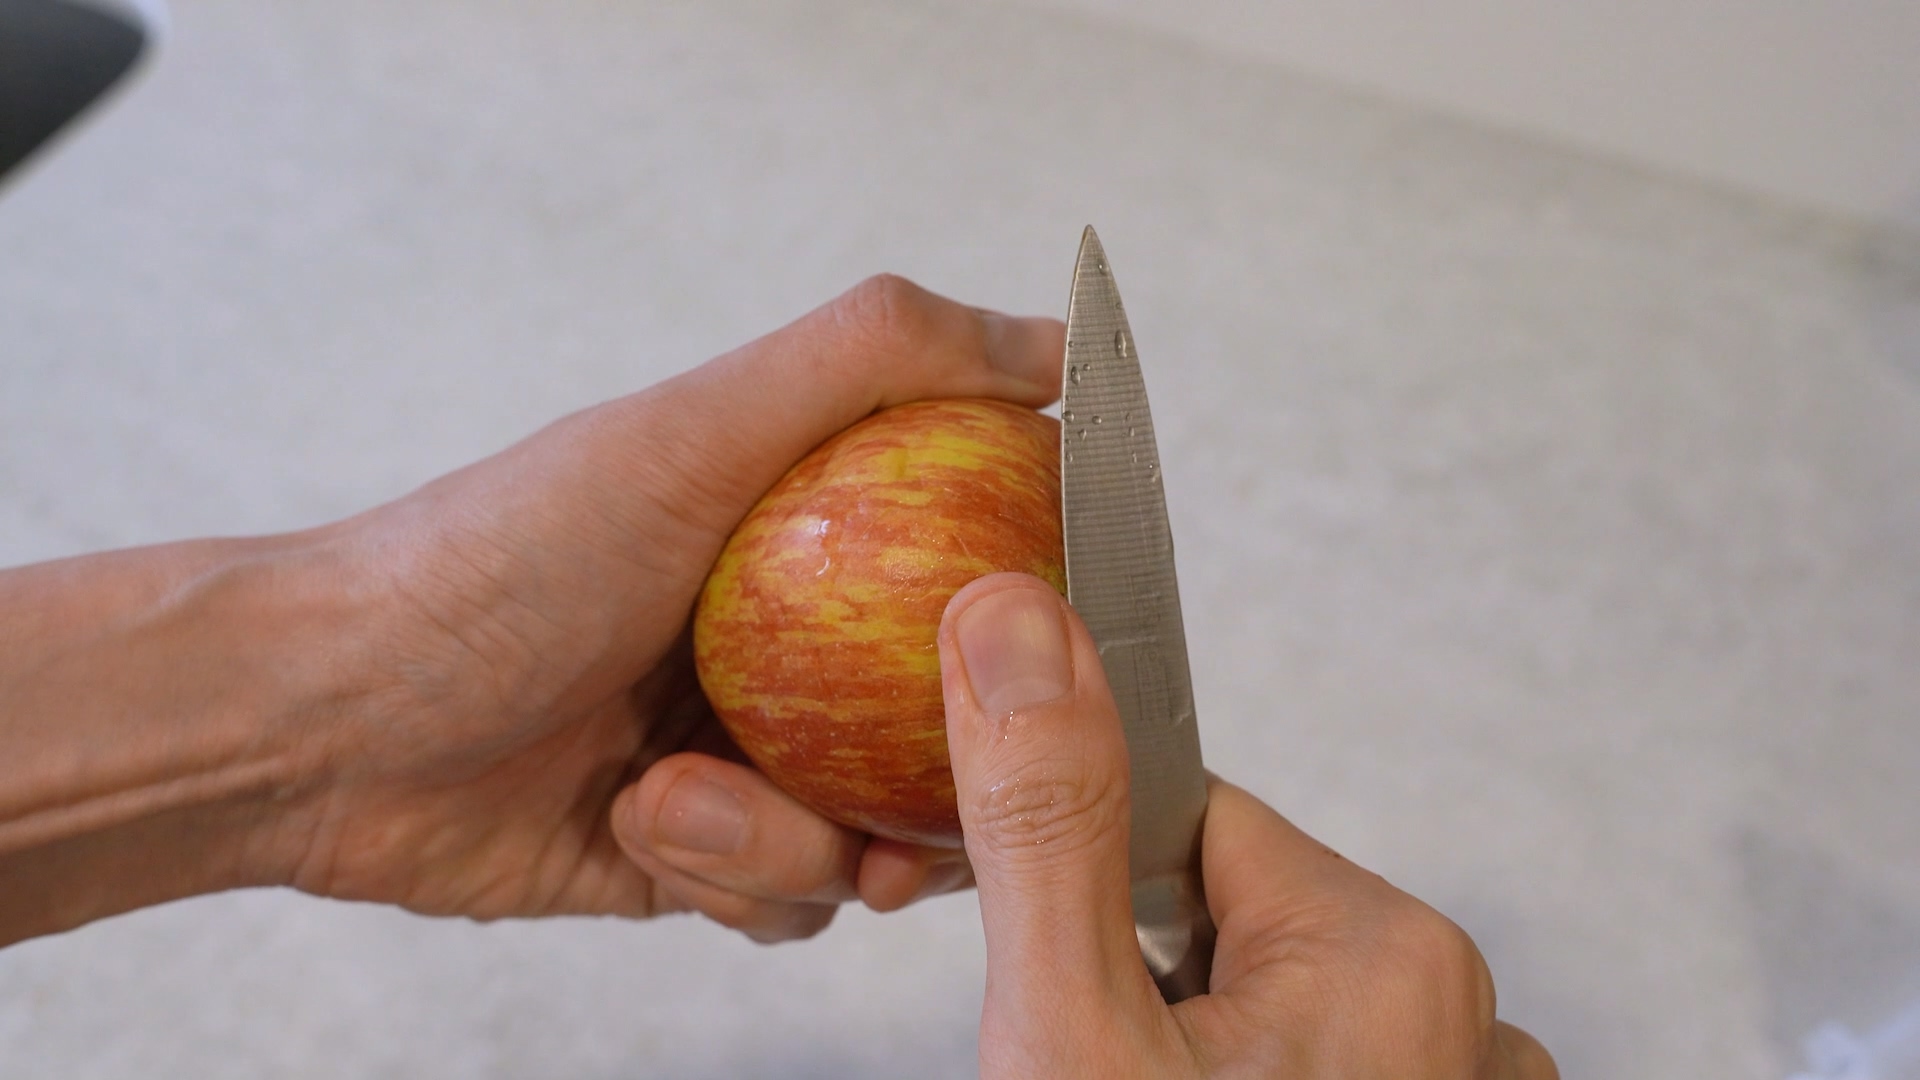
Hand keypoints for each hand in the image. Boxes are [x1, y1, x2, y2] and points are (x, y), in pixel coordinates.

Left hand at [283, 277, 1057, 937]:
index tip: (1043, 668)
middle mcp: (789, 644)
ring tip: (685, 797)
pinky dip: (737, 879)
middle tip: (922, 806)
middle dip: (946, 784)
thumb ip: (869, 360)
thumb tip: (1046, 339)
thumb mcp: (688, 433)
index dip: (1027, 625)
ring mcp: (746, 756)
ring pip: (873, 833)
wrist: (318, 729)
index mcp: (806, 533)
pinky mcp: (697, 859)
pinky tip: (649, 828)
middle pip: (946, 730)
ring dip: (795, 838)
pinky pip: (788, 901)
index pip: (973, 575)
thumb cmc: (492, 562)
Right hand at [938, 573, 1558, 1077]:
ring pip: (1256, 996)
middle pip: (1225, 910)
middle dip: (1130, 970)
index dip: (1089, 874)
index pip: (1193, 818)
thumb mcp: (1078, 1032)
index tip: (1047, 954)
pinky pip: (1306, 1058)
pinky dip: (1227, 1073)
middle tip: (1082, 1057)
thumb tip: (1016, 624)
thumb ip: (1049, 828)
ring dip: (1175, 1035)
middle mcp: (1454, 1008)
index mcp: (1386, 948)